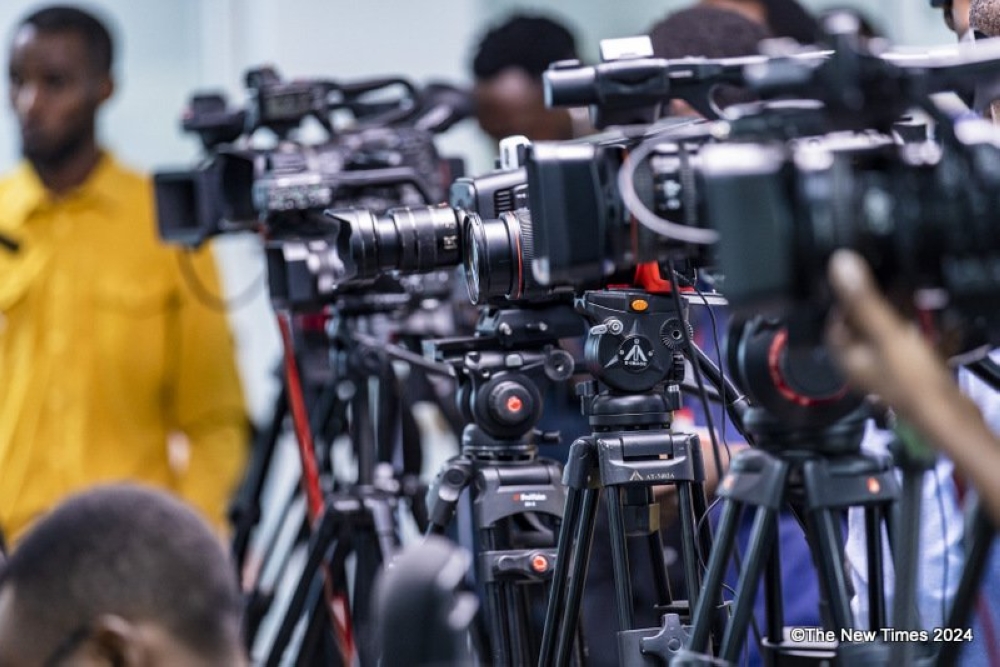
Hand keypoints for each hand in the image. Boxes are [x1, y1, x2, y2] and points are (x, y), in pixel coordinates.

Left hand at [824, 249, 955, 422]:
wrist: (950, 414)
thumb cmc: (914, 381)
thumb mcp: (886, 333)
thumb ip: (863, 300)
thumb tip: (839, 265)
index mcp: (846, 358)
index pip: (832, 323)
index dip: (840, 300)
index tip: (852, 280)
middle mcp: (861, 365)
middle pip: (858, 327)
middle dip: (870, 304)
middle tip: (882, 282)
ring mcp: (885, 370)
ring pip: (883, 334)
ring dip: (893, 314)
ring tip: (905, 293)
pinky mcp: (908, 373)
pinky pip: (905, 344)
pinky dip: (912, 329)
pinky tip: (926, 318)